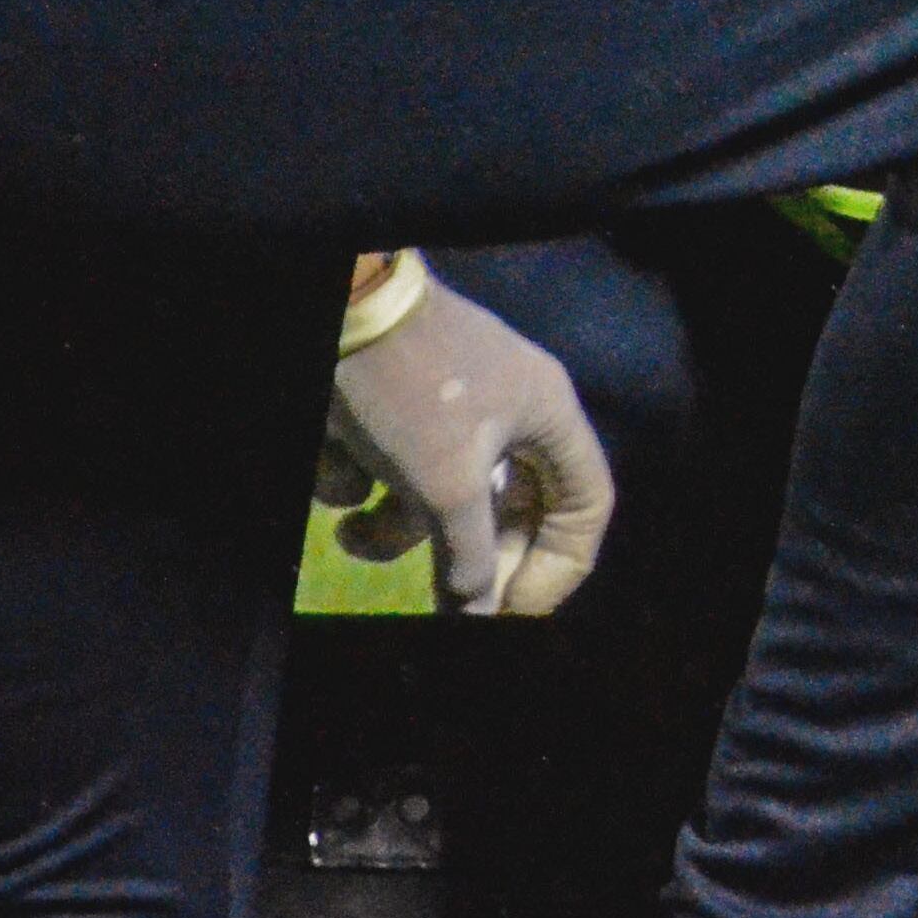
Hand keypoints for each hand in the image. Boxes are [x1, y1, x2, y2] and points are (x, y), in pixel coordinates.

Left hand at [319, 264, 616, 617]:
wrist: (337, 304)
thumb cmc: (411, 391)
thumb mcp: (445, 486)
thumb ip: (470, 556)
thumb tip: (478, 613)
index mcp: (546, 418)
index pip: (585, 505)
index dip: (558, 565)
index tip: (513, 608)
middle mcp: (508, 415)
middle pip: (506, 511)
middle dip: (462, 557)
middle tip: (438, 604)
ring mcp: (449, 411)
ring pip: (436, 498)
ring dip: (391, 528)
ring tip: (351, 535)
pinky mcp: (397, 408)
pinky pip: (392, 469)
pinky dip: (360, 482)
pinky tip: (332, 465)